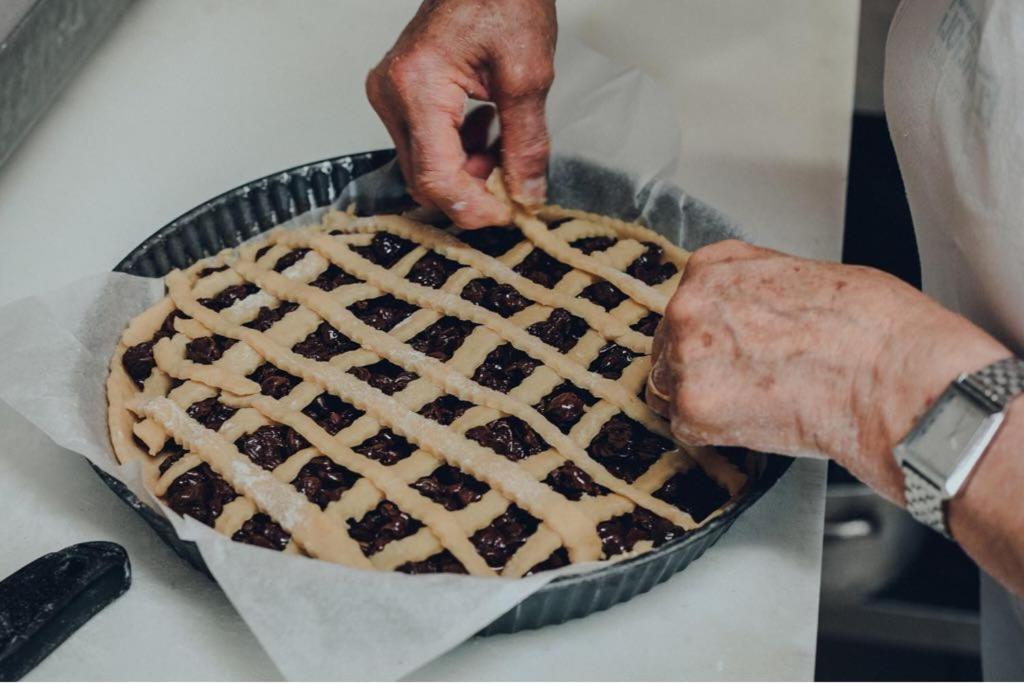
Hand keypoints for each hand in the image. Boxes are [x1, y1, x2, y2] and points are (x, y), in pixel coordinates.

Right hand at [366, 0, 556, 227]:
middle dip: (472, 190)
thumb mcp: (528, 76)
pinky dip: (457, 152)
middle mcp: (392, 94)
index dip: (473, 206)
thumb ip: (526, 144)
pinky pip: (423, 146)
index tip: (507, 213)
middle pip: (424, 179)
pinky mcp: (397, 96)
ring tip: (502, 143)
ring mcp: (389, 95)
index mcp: (417, 87)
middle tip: (513, 182)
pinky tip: (484, 128)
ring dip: (466, 171)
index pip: (436, 176)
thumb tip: (526, 195)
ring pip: (424, 167)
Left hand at [646, 240, 1008, 499]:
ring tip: (757, 406)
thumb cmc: (871, 326)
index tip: (728, 350)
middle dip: (702, 369)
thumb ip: (755, 294)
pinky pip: (688, 430)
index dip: (709, 335)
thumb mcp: (804, 277)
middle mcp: (689, 306)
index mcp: (714, 267)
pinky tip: (759, 424)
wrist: (893, 375)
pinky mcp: (696, 410)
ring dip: (705, 403)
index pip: (685, 306)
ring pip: (671, 391)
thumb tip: (750, 318)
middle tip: (746, 384)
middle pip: (669, 348)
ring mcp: (686, 358)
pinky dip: (717, 435)